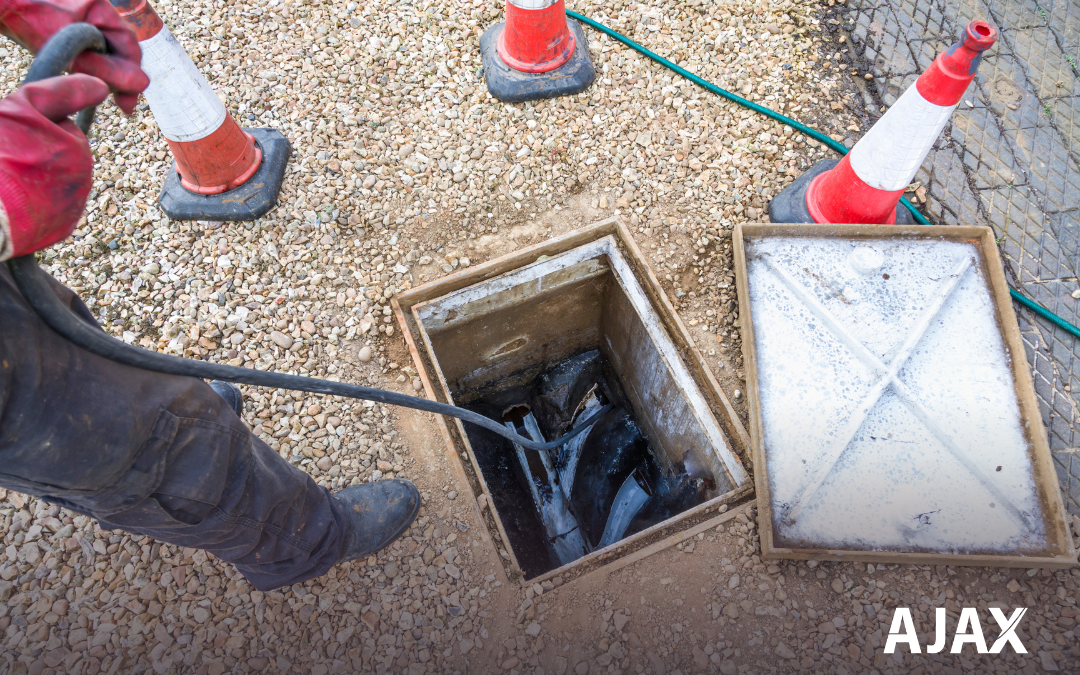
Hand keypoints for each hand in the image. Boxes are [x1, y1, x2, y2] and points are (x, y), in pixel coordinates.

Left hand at [0, 0, 147, 113]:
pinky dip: (95, 70)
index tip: (128, 105)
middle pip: (121, 52)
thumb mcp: (68, 47)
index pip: (129, 46)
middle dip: (121, 77)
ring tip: (108, 96)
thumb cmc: (29, 17)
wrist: (4, 5)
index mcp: (102, 9)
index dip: (132, 76)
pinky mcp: (77, 32)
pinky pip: (95, 54)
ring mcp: (89, 22)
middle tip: (121, 105)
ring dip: (107, 75)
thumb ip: (104, 66)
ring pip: (109, 55)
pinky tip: (91, 83)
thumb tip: (141, 84)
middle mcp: (100, 14)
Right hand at [0, 75, 108, 261]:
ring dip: (35, 180)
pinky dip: (34, 206)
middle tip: (7, 160)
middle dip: (36, 156)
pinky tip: (13, 202)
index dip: (32, 128)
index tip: (13, 136)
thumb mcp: (22, 107)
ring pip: (55, 183)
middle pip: (60, 158)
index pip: (61, 129)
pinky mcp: (62, 229)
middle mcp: (84, 178)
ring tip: (8, 181)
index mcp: (78, 148)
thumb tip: (100, 85)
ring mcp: (75, 206)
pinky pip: (51, 210)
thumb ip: (62, 93)